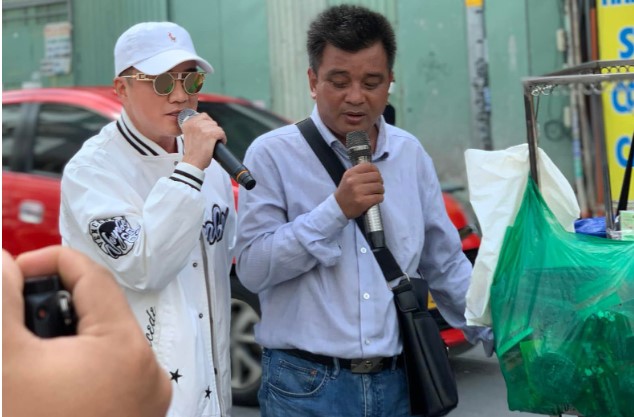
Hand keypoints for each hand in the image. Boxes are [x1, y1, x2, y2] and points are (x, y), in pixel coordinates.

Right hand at [3, 246, 171, 416]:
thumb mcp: (7, 359)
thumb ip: (5, 301)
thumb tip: (6, 263)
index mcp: (127, 349)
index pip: (95, 277)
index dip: (52, 262)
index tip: (15, 272)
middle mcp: (151, 371)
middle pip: (101, 309)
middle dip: (55, 304)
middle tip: (17, 316)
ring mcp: (149, 396)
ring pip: (106, 340)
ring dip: (66, 336)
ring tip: (30, 352)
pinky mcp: (141, 412)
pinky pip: (113, 369)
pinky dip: (81, 362)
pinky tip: (49, 379)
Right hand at [180, 111, 225, 169]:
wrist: (192, 162)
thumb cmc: (192, 152)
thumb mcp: (189, 135)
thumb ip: (195, 127)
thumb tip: (207, 124)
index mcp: (188, 123)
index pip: (203, 116)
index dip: (209, 123)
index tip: (210, 129)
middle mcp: (194, 124)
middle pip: (212, 122)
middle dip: (214, 130)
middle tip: (212, 138)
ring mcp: (202, 129)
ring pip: (217, 127)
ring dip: (218, 134)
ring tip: (215, 141)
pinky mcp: (210, 135)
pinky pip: (221, 133)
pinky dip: (223, 138)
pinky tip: (220, 142)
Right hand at [334, 162, 383, 218]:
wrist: (338, 207)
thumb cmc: (345, 193)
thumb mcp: (348, 178)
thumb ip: (359, 173)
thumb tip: (375, 171)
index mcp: (350, 173)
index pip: (368, 166)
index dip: (376, 170)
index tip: (376, 174)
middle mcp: (354, 181)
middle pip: (376, 176)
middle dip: (380, 181)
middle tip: (378, 186)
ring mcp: (358, 191)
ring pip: (379, 187)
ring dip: (381, 190)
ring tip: (377, 193)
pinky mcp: (362, 202)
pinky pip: (378, 197)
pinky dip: (380, 198)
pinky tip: (376, 199)